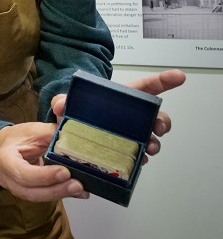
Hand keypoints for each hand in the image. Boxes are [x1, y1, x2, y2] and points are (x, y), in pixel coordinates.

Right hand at [0, 122, 88, 201]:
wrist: (6, 147)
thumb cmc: (17, 138)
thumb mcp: (32, 130)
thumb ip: (52, 132)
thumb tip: (74, 132)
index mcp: (5, 160)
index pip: (23, 173)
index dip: (44, 175)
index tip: (64, 172)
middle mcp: (8, 179)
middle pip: (32, 191)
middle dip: (56, 190)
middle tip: (77, 185)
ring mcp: (18, 189)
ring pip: (39, 197)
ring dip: (61, 193)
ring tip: (80, 188)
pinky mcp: (30, 193)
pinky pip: (46, 197)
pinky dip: (63, 194)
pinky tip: (79, 192)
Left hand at [51, 69, 185, 158]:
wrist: (69, 139)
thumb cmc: (74, 116)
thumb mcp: (67, 105)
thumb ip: (62, 100)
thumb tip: (60, 104)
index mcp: (120, 101)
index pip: (144, 88)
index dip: (162, 81)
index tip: (178, 76)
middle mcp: (130, 119)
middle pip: (156, 116)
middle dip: (163, 121)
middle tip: (159, 127)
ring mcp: (131, 136)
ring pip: (152, 138)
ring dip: (155, 143)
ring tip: (150, 148)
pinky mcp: (126, 153)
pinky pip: (140, 156)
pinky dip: (142, 159)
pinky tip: (139, 161)